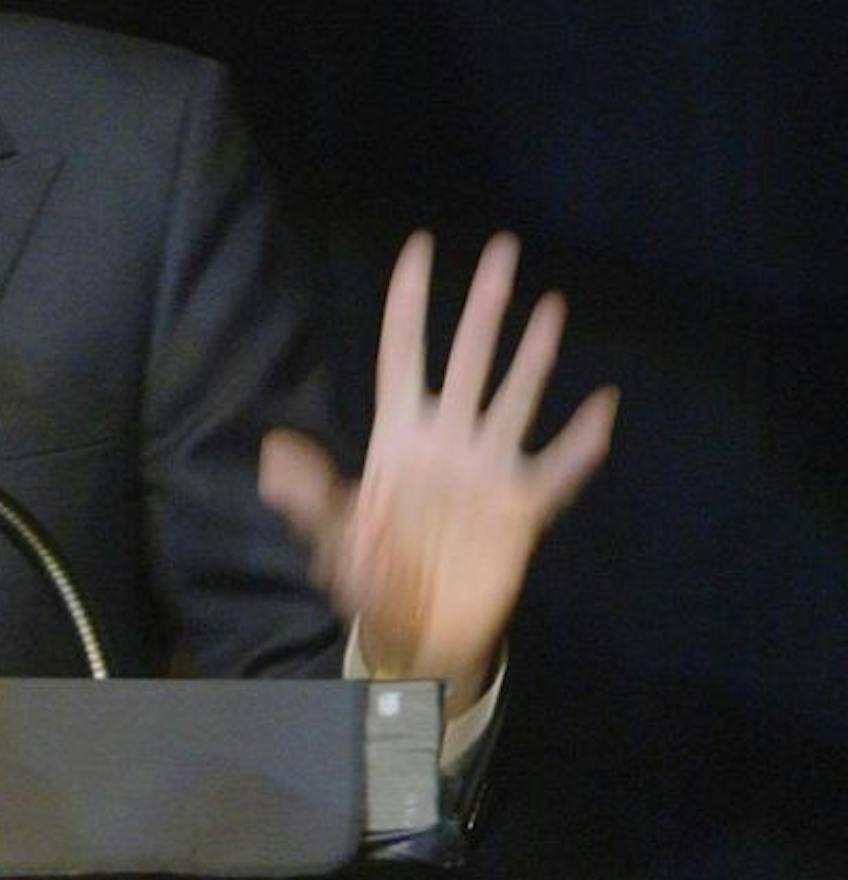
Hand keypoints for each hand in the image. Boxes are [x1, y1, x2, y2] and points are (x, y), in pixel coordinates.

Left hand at [258, 232, 616, 709]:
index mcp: (399, 435)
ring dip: (533, 353)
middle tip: (503, 247)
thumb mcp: (332, 535)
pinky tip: (604, 406)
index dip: (408, 302)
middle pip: (468, 356)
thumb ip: (310, 495)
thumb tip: (275, 455)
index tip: (419, 248)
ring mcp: (487, 468)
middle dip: (483, 304)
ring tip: (551, 304)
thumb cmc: (369, 577)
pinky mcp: (521, 508)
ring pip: (515, 396)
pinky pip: (559, 468)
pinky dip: (582, 441)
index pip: (403, 351)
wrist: (417, 632)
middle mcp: (447, 438)